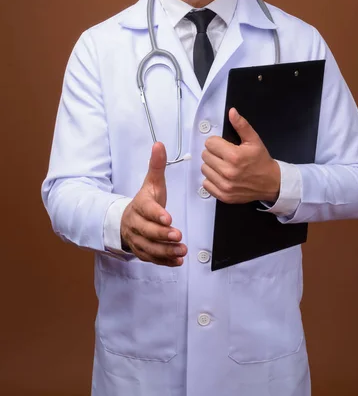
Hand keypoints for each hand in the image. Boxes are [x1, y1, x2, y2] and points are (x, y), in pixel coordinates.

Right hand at [121, 142, 186, 265]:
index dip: (156, 214)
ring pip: (149, 247)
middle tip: (178, 235)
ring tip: (182, 250)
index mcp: (139, 205)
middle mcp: (136, 223)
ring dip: (166, 251)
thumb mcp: (151, 183)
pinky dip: (165, 261)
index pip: (146, 209)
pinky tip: (178, 261)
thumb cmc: (145, 200)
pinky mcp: (142, 252)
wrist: (127, 220)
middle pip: (147, 231)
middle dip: (162, 234)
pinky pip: (152, 259)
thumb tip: (159, 144)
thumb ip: (156, 165)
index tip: (168, 217)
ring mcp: (137, 239)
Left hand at [201, 108, 280, 203]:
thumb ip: (241, 125)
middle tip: (224, 155)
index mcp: (234, 156)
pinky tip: (222, 176)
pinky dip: (211, 179)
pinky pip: (206, 184)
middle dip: (213, 153)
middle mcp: (227, 172)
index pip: (210, 143)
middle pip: (205, 155)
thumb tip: (231, 112)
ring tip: (223, 165)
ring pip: (204, 169)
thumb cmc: (261, 160)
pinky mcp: (223, 195)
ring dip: (211, 166)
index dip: (216, 142)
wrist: (271, 183)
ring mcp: (225, 185)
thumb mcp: (254, 140)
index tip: (224, 146)